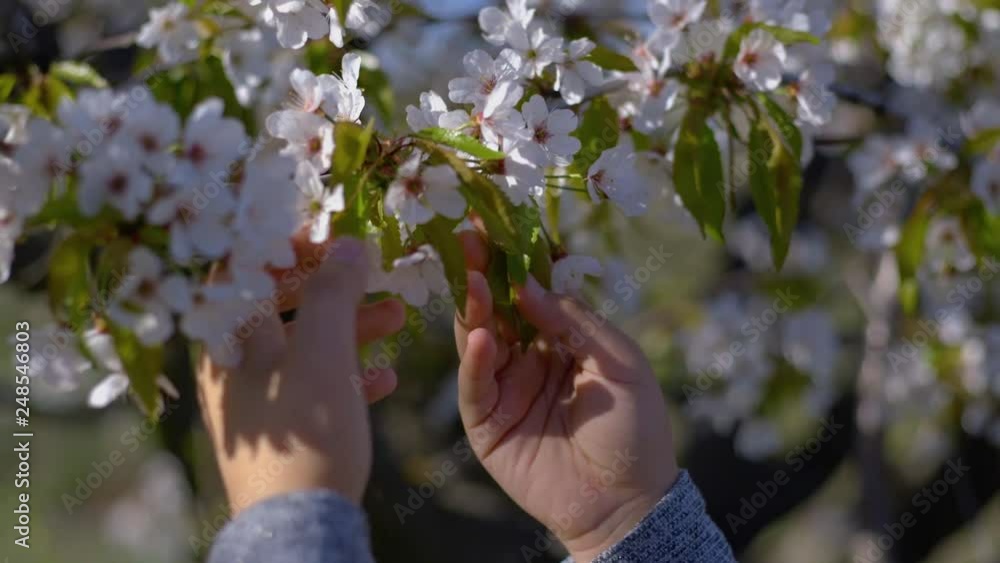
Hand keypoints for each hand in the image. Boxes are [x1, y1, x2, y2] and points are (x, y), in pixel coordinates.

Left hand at [198, 237, 404, 511]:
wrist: (297, 526)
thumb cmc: (305, 430)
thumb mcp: (323, 351)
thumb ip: (334, 290)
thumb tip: (348, 243)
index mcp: (226, 333)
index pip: (244, 263)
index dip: (289, 242)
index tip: (336, 237)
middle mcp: (231, 360)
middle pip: (281, 301)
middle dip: (335, 286)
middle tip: (375, 273)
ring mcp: (253, 394)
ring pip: (303, 341)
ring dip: (351, 325)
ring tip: (399, 318)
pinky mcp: (279, 426)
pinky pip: (311, 383)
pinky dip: (346, 372)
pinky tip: (385, 377)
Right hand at [454, 233, 678, 561]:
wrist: (626, 503)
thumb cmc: (635, 430)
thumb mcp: (622, 364)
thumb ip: (577, 323)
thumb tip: (530, 289)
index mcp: (562, 340)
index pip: (532, 292)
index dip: (515, 259)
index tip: (497, 223)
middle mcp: (527, 358)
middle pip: (498, 308)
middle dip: (484, 273)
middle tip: (467, 237)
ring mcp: (504, 388)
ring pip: (479, 339)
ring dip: (474, 308)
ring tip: (474, 279)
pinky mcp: (486, 422)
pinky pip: (475, 385)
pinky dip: (474, 361)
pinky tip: (481, 336)